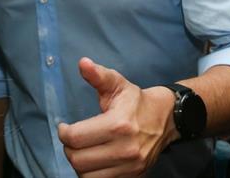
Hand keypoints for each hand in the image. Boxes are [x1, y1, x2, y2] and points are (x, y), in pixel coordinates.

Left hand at [57, 57, 176, 176]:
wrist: (166, 118)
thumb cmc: (136, 101)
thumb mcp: (117, 84)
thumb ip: (98, 75)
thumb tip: (83, 63)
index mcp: (118, 124)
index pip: (76, 137)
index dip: (63, 133)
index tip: (64, 128)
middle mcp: (125, 149)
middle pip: (78, 160)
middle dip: (69, 149)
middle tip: (71, 139)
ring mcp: (130, 166)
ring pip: (87, 176)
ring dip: (79, 164)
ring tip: (81, 150)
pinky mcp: (133, 176)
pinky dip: (92, 174)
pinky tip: (93, 161)